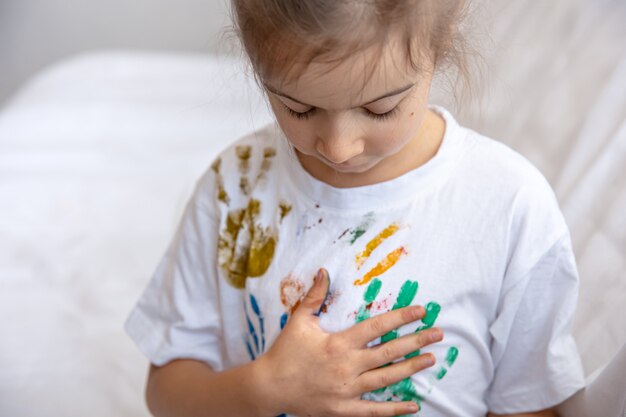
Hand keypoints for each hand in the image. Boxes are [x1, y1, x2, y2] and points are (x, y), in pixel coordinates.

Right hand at [255, 268, 442, 416]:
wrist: (269, 387)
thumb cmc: (285, 352)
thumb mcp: (299, 320)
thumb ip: (315, 296)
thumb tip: (324, 271)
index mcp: (339, 343)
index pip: (377, 327)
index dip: (401, 317)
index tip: (421, 311)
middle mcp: (347, 366)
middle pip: (389, 352)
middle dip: (417, 341)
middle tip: (438, 333)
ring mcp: (347, 390)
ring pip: (387, 379)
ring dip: (411, 368)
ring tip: (431, 359)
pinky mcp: (344, 409)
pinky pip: (374, 411)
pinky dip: (395, 409)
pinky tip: (413, 405)